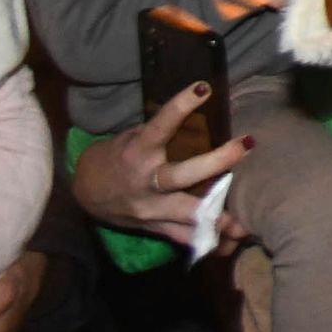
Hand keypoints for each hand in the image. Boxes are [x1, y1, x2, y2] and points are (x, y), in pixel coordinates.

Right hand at [71, 81, 253, 244]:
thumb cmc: (117, 157)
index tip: (203, 88)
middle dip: (215, 161)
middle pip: (181, 174)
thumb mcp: (133, 139)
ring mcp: (150, 209)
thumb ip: (163, 134)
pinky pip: (183, 238)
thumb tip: (203, 116)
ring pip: (186, 213)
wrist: (85, 193)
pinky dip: (207, 241)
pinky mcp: (154, 228)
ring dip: (218, 216)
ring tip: (246, 221)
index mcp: (137, 152)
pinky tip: (231, 243)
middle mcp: (145, 182)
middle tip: (246, 145)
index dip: (179, 106)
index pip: (159, 126)